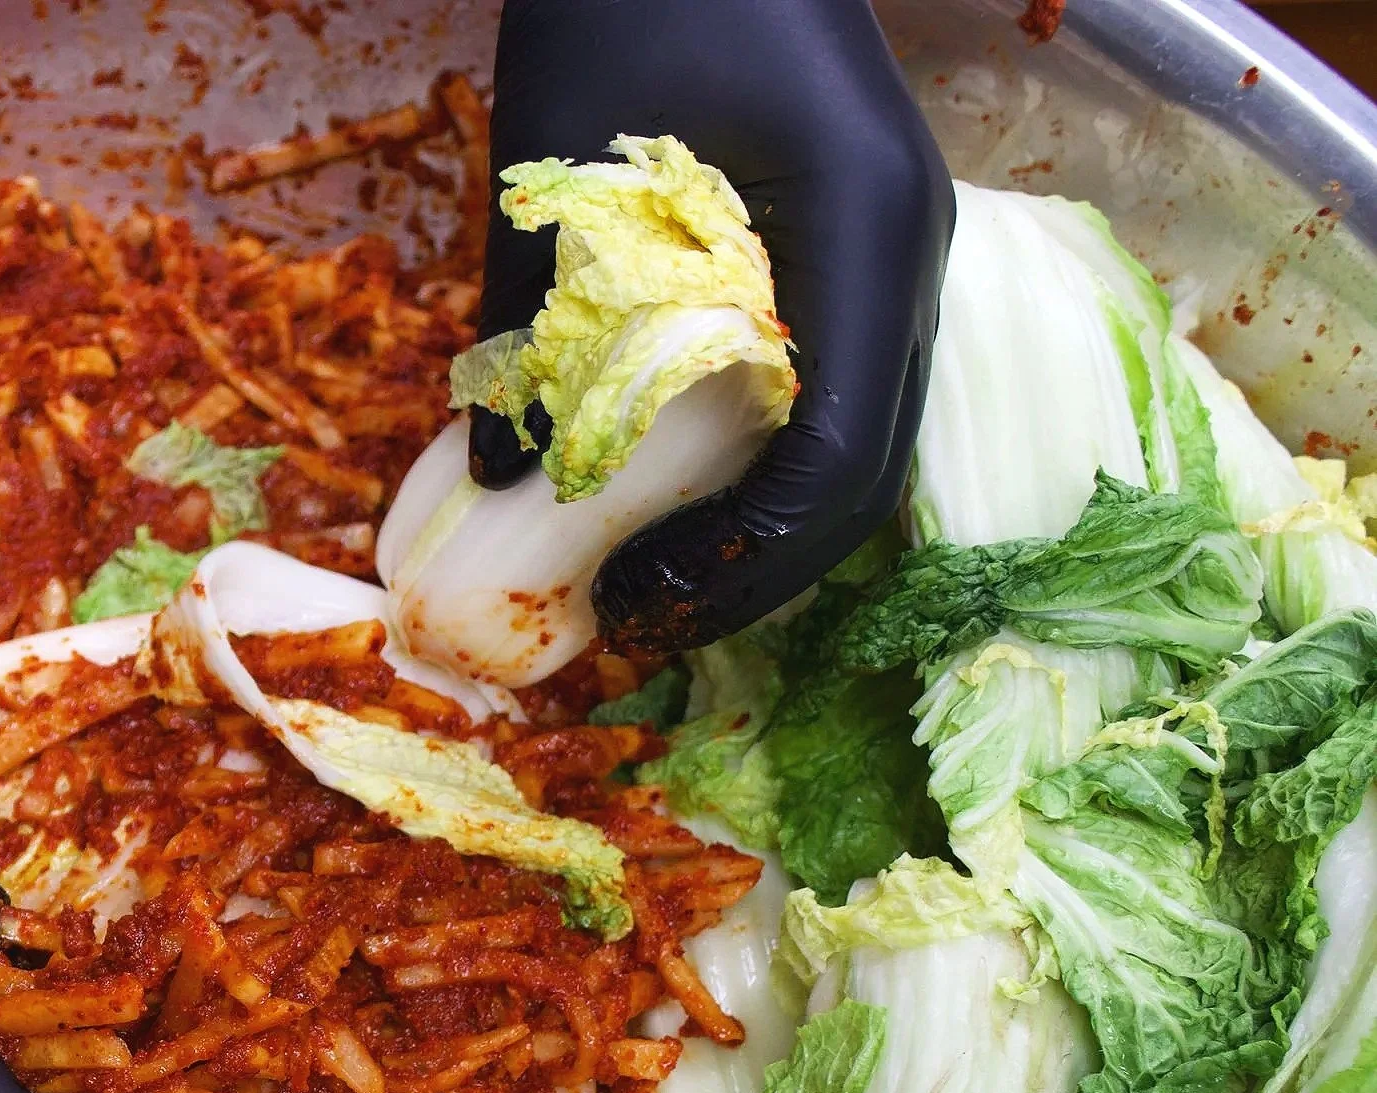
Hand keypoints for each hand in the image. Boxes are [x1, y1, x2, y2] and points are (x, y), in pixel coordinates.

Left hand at [470, 0, 953, 652]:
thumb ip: (531, 314)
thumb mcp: (558, 155)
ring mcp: (892, 250)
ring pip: (861, 436)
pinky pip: (832, 388)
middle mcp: (907, 249)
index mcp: (865, 224)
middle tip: (640, 618)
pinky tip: (678, 498)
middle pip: (868, 466)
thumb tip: (503, 480)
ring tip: (655, 579)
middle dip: (759, 568)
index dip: (749, 556)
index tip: (643, 600)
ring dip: (767, 528)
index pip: (842, 449)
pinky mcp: (852, 248)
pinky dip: (765, 464)